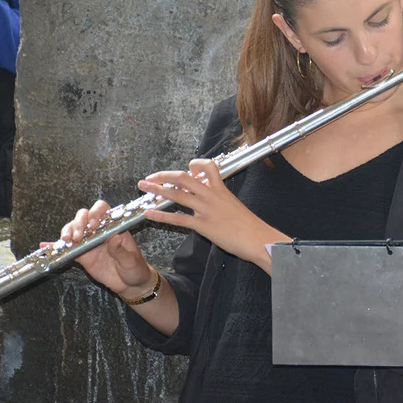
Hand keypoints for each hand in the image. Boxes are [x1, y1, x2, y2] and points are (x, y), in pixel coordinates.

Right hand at [45, 200, 155, 297]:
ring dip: (68, 232)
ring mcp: (89, 242)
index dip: (96, 213)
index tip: (93, 224)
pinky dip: (56, 246)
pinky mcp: (82, 255)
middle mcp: (99, 231)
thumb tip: (113, 238)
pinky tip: (46, 246)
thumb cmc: (135, 268)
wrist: (130, 284)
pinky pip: (68, 249)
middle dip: (79, 222)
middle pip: (84, 216)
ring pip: (73, 229)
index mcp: (114, 227)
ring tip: (67, 241)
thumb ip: (121, 250)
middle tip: (78, 236)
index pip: (103, 210)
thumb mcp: (131, 260)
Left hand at [139, 158, 284, 271]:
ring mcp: (206, 210)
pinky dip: (161, 216)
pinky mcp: (203, 225)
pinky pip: (178, 218)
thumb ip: (222, 200)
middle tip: (151, 177)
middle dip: (164, 175)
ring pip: (178, 194)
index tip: (186, 167)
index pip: (208, 167)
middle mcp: (212, 196)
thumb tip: (214, 200)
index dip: (194, 164)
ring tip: (143, 186)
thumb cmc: (250, 226)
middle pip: (184, 178)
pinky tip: (149, 214)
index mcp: (221, 189)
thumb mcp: (236, 206)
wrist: (258, 238)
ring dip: (157, 189)